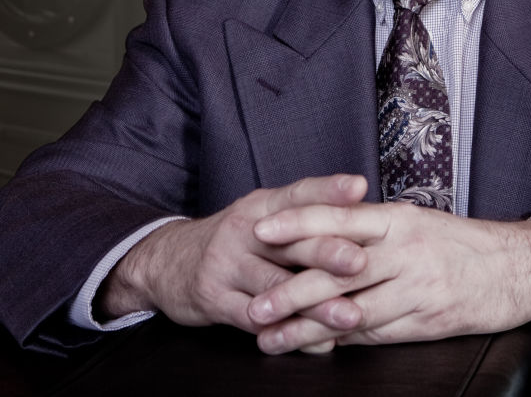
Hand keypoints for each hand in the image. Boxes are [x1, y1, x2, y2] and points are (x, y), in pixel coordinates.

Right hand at [97, 174, 371, 343]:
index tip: (359, 186)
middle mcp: (243, 230)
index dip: (328, 189)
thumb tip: (364, 223)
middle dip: (327, 251)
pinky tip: (314, 343)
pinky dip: (287, 333)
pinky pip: (253, 319)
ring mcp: (226, 264)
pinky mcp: (213, 298)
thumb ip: (303, 220)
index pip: (297, 193)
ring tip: (347, 315)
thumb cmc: (232, 242)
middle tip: (360, 261)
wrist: (167, 262)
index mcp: (261, 205)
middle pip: (290, 240)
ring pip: (275, 285)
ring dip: (314, 303)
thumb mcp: (260, 219)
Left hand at [246, 204, 530, 352]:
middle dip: (290, 291)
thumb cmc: (459, 242)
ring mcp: (418, 288)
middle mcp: (406, 250)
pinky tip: (316, 346)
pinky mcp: (428, 321)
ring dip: (307, 328)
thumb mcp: (414, 221)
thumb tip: (315, 238)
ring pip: (352, 311)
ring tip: (271, 338)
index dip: (298, 222)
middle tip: (254, 306)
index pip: (340, 215)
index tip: (260, 230)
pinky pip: (376, 334)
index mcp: (398, 217)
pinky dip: (342, 340)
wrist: (518, 268)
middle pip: (338, 271)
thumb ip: (369, 229)